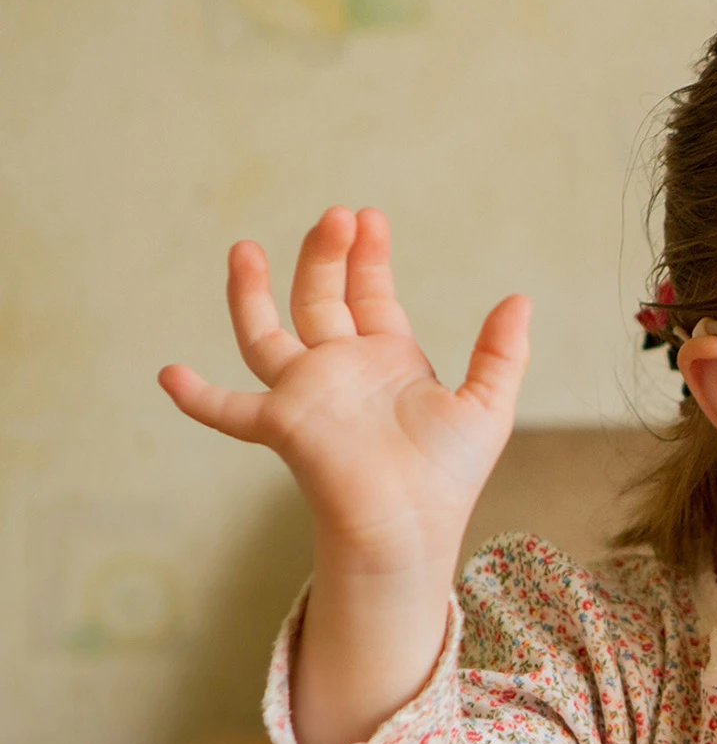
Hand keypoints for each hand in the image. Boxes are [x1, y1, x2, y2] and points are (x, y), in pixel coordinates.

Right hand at [159, 207, 530, 579]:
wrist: (415, 527)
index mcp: (388, 360)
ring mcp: (307, 395)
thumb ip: (501, 353)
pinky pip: (229, 411)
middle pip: (321, 298)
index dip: (367, 257)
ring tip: (245, 249)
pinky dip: (198, 398)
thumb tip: (521, 299)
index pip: (369, 294)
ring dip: (252, 294)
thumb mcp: (486, 405)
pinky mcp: (283, 425)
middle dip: (327, 256)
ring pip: (266, 333)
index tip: (368, 217)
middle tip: (338, 215)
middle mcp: (342, 370)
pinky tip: (168, 376)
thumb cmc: (449, 476)